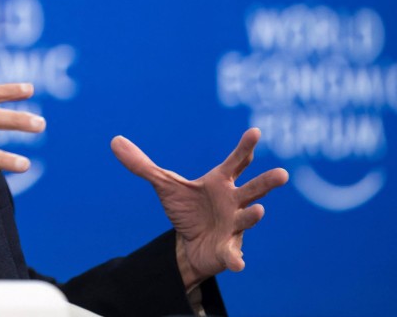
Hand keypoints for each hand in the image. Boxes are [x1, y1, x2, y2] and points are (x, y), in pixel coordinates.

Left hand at [111, 128, 288, 289]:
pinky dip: (235, 259)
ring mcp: (234, 225)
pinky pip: (233, 254)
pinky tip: (237, 263)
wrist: (190, 242)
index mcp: (220, 182)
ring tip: (258, 210)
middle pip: (253, 189)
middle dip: (267, 182)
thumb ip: (142, 164)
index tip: (254, 132)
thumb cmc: (187, 209)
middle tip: (282, 173)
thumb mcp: (164, 185)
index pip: (236, 162)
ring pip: (247, 218)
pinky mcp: (228, 249)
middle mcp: (233, 201)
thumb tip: (114, 140)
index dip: (245, 147)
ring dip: (253, 215)